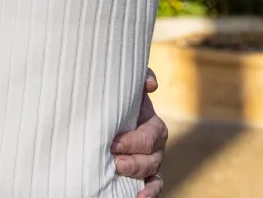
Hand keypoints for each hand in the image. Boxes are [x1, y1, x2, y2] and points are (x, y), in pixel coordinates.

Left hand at [113, 68, 166, 195]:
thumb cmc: (116, 97)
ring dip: (136, 174)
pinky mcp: (146, 175)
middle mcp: (155, 144)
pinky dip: (149, 193)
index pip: (148, 137)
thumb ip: (140, 77)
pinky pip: (154, 185)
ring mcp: (152, 161)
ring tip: (117, 171)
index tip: (112, 143)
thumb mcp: (126, 86)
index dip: (132, 142)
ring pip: (152, 172)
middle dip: (131, 160)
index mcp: (152, 123)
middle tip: (112, 160)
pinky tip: (139, 197)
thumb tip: (151, 85)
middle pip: (150, 157)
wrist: (107, 110)